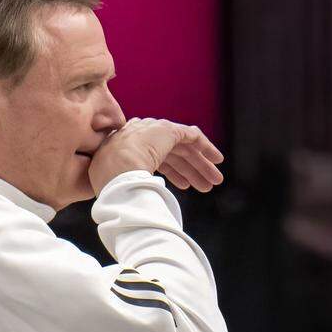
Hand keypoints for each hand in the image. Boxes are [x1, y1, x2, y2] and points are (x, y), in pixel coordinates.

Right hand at [87, 118, 224, 194]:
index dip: (175, 173)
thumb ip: (136, 186)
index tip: (185, 186)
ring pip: (185, 148)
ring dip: (201, 165)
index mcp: (130, 149)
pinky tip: (217, 159)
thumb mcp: (124, 185)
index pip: (159, 160)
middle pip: (174, 154)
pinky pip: (192, 136)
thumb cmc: (115, 183)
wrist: (115, 168)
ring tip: (214, 181)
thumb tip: (142, 202)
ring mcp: (154, 131)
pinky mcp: (168, 130)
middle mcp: (143, 136)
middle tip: (205, 186)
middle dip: (191, 170)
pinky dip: (205, 147)